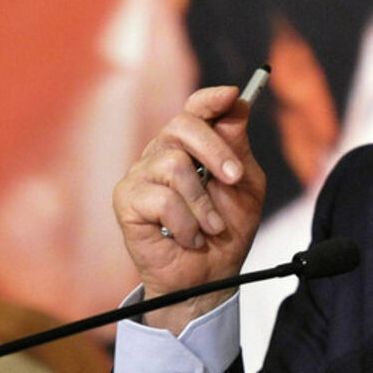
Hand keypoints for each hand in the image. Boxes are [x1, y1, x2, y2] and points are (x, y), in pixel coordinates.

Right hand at [112, 86, 266, 333]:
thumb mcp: (245, 186)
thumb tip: (237, 104)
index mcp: (192, 145)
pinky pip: (161, 198)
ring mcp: (141, 174)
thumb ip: (238, 147)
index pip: (196, 109)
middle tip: (234, 178)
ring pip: (174, 164)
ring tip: (211, 227)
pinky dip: (185, 223)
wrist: (209, 276)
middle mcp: (162, 152)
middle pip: (183, 126)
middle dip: (216, 151)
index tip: (232, 96)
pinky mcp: (126, 200)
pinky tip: (188, 237)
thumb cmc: (227, 229)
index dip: (211, 99)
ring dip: (203, 202)